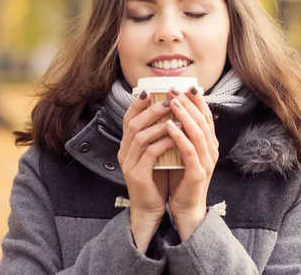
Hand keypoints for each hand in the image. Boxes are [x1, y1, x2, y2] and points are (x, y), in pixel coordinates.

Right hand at [118, 91, 175, 252]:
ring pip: (140, 136)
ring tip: (175, 116)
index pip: (128, 119)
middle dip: (151, 110)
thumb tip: (170, 113)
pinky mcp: (137, 174)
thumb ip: (156, 136)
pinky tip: (176, 136)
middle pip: (133, 124)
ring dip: (158, 124)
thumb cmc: (155, 179)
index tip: (149, 91)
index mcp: (127, 146)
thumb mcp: (154, 154)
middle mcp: (124, 152)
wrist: (149, 208)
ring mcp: (128, 163)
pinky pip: (150, 153)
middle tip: (167, 100)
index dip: (137, 105)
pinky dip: (163, 142)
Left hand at [165, 86, 218, 241]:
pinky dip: (179, 137)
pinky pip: (189, 151)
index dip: (196, 100)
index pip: (205, 116)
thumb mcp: (183, 151)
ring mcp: (207, 161)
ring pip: (197, 133)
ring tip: (171, 102)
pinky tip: (168, 126)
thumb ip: (183, 133)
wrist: (185, 207)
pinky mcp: (198, 173)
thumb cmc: (182, 177)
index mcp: (209, 143)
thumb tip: (172, 109)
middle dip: (189, 103)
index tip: (184, 86)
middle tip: (174, 89)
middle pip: (202, 120)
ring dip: (184, 116)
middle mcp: (211, 149)